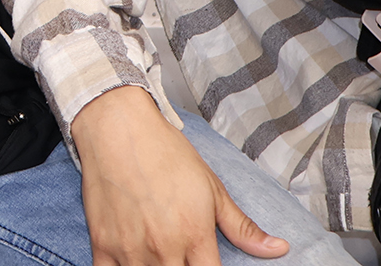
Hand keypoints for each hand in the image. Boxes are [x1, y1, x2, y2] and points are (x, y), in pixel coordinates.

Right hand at [74, 87, 288, 264]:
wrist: (118, 127)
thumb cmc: (166, 153)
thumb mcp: (211, 188)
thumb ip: (242, 226)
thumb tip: (279, 249)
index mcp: (195, 236)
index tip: (209, 265)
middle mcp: (164, 249)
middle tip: (183, 257)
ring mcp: (130, 250)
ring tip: (161, 257)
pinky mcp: (102, 246)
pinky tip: (134, 260)